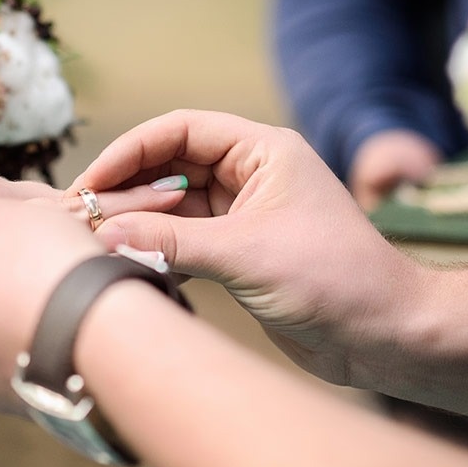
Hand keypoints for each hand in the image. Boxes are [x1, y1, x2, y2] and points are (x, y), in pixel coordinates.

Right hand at [70, 109, 428, 389]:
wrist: (384, 336)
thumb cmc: (336, 279)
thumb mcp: (247, 255)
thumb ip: (172, 244)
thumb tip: (105, 235)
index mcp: (264, 152)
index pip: (182, 130)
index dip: (132, 149)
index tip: (93, 179)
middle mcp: (251, 176)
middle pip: (172, 165)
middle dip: (129, 186)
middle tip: (83, 212)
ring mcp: (244, 215)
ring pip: (174, 206)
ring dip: (138, 221)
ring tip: (96, 239)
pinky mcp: (239, 253)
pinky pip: (184, 240)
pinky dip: (156, 249)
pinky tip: (127, 261)